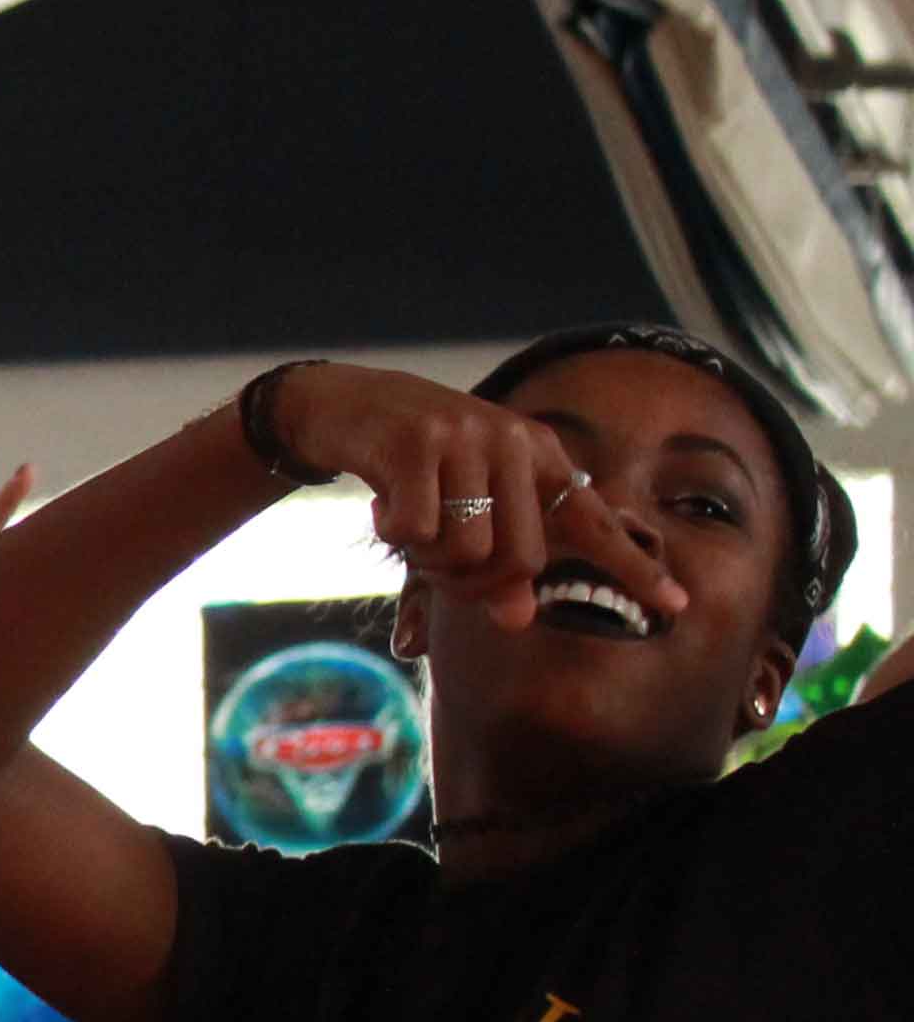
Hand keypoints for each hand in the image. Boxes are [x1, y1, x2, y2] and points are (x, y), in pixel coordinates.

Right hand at [263, 365, 686, 629]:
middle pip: (519, 558)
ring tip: (408, 528)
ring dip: (427, 559)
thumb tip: (519, 617)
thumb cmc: (412, 465)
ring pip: (467, 551)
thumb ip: (496, 562)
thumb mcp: (464, 508)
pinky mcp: (418, 443)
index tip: (677, 606)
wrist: (344, 404)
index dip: (633, 567)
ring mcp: (467, 438)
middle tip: (435, 566)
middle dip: (472, 582)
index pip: (594, 522)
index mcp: (540, 455)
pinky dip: (393, 534)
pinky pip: (416, 532)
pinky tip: (380, 505)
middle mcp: (515, 442)